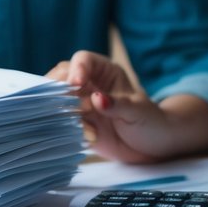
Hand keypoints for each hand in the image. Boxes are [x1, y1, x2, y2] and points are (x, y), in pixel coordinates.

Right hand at [56, 51, 172, 162]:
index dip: (77, 69)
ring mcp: (80, 104)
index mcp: (104, 71)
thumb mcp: (138, 111)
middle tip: (71, 106)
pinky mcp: (77, 124)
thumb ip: (118, 105)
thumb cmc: (149, 120)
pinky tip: (90, 137)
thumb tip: (97, 99)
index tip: (76, 83)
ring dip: (63, 111)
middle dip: (61, 90)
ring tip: (83, 125)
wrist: (150, 146)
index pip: (83, 60)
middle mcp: (88, 85)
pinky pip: (62, 122)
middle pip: (62, 78)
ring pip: (57, 100)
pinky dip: (68, 129)